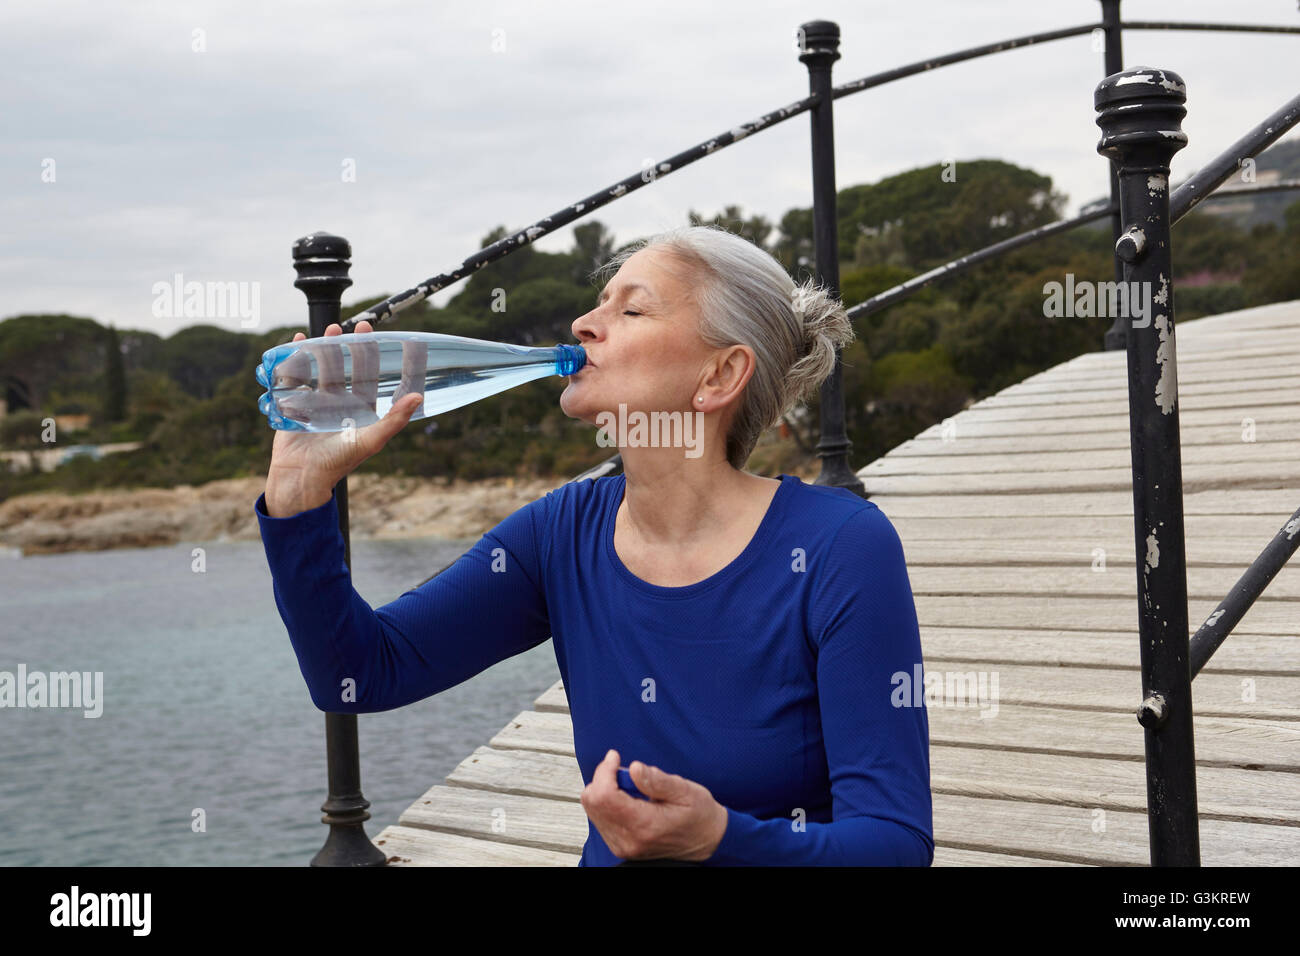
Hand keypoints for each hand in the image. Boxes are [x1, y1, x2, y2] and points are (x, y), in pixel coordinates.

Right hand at [264, 319, 422, 516]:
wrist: (301, 477)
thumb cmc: (339, 462)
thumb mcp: (371, 440)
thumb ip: (394, 419)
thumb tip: (418, 397)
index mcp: (360, 408)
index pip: (371, 376)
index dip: (375, 356)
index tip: (380, 337)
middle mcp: (340, 402)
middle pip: (347, 366)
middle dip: (351, 345)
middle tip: (356, 326)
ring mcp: (316, 400)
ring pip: (323, 366)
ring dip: (326, 347)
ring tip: (330, 329)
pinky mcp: (294, 401)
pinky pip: (295, 374)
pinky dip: (296, 357)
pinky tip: (298, 342)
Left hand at [580, 749, 728, 862]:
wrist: (706, 840)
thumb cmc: (699, 815)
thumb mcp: (685, 791)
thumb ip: (657, 780)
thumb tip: (633, 768)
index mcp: (644, 825)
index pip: (604, 796)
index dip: (604, 771)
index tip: (616, 757)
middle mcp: (629, 839)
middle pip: (592, 802)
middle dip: (603, 778)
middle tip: (625, 771)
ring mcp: (623, 845)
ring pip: (593, 810)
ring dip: (605, 790)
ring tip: (632, 786)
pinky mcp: (621, 845)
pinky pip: (599, 818)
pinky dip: (608, 802)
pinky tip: (628, 798)